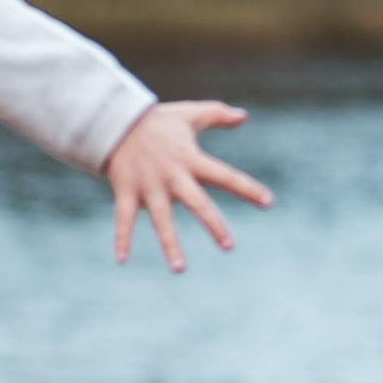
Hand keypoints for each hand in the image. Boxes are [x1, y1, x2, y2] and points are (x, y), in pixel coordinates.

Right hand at [103, 101, 273, 270]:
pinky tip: (122, 260)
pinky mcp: (126, 191)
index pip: (225, 176)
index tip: (268, 202)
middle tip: (229, 246)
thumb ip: (217, 113)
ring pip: (161, 219)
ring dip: (170, 244)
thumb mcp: (190, 114)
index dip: (247, 189)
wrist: (114, 119)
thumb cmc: (157, 120)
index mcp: (191, 160)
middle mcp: (172, 176)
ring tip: (180, 269)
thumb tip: (243, 116)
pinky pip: (123, 219)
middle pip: (197, 204)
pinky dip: (122, 238)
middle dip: (214, 225)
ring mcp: (148, 186)